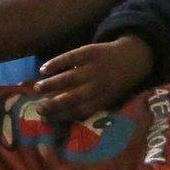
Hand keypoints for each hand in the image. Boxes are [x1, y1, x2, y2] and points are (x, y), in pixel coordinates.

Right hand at [32, 36, 152, 123]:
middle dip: (53, 103)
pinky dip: (56, 63)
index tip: (44, 118)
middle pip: (73, 97)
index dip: (61, 115)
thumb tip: (60, 116)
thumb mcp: (107, 98)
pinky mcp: (91, 52)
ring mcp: (94, 68)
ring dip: (52, 83)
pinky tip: (43, 69)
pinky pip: (71, 57)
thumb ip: (88, 105)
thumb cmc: (114, 83)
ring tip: (37, 87)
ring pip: (70, 78)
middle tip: (37, 106)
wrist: (133, 58)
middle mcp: (98, 86)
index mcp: (102, 100)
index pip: (78, 111)